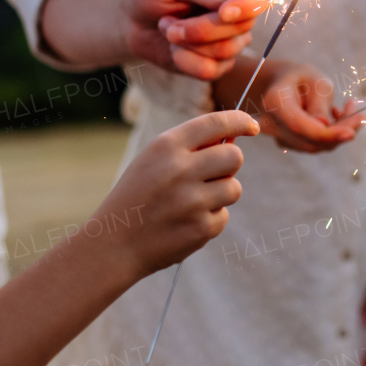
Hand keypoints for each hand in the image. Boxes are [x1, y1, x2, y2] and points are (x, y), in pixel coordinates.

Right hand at [96, 109, 258, 277]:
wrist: (113, 245)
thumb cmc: (137, 197)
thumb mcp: (152, 160)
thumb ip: (190, 147)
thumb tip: (235, 137)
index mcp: (166, 146)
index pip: (216, 123)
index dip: (240, 121)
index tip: (252, 126)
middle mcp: (180, 170)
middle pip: (234, 156)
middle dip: (229, 164)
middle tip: (212, 174)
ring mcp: (192, 201)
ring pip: (234, 188)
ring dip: (221, 193)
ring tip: (192, 202)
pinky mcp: (200, 228)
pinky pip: (223, 216)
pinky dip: (210, 220)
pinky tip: (184, 223)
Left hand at [116, 0, 275, 79]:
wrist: (128, 17)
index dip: (251, 6)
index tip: (224, 12)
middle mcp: (240, 11)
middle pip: (243, 27)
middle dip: (203, 28)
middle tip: (170, 22)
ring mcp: (230, 39)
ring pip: (227, 51)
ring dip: (189, 43)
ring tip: (168, 28)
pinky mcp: (216, 63)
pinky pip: (212, 71)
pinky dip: (185, 60)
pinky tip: (173, 47)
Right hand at [222, 60, 363, 153]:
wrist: (283, 84)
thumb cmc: (302, 78)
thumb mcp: (316, 82)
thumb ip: (320, 104)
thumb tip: (325, 127)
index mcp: (275, 102)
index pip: (300, 126)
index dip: (326, 134)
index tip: (351, 134)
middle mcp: (272, 125)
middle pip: (309, 140)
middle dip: (340, 133)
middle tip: (362, 117)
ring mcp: (280, 137)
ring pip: (315, 145)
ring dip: (338, 133)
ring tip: (352, 110)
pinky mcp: (291, 144)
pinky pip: (314, 144)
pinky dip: (331, 135)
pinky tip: (339, 116)